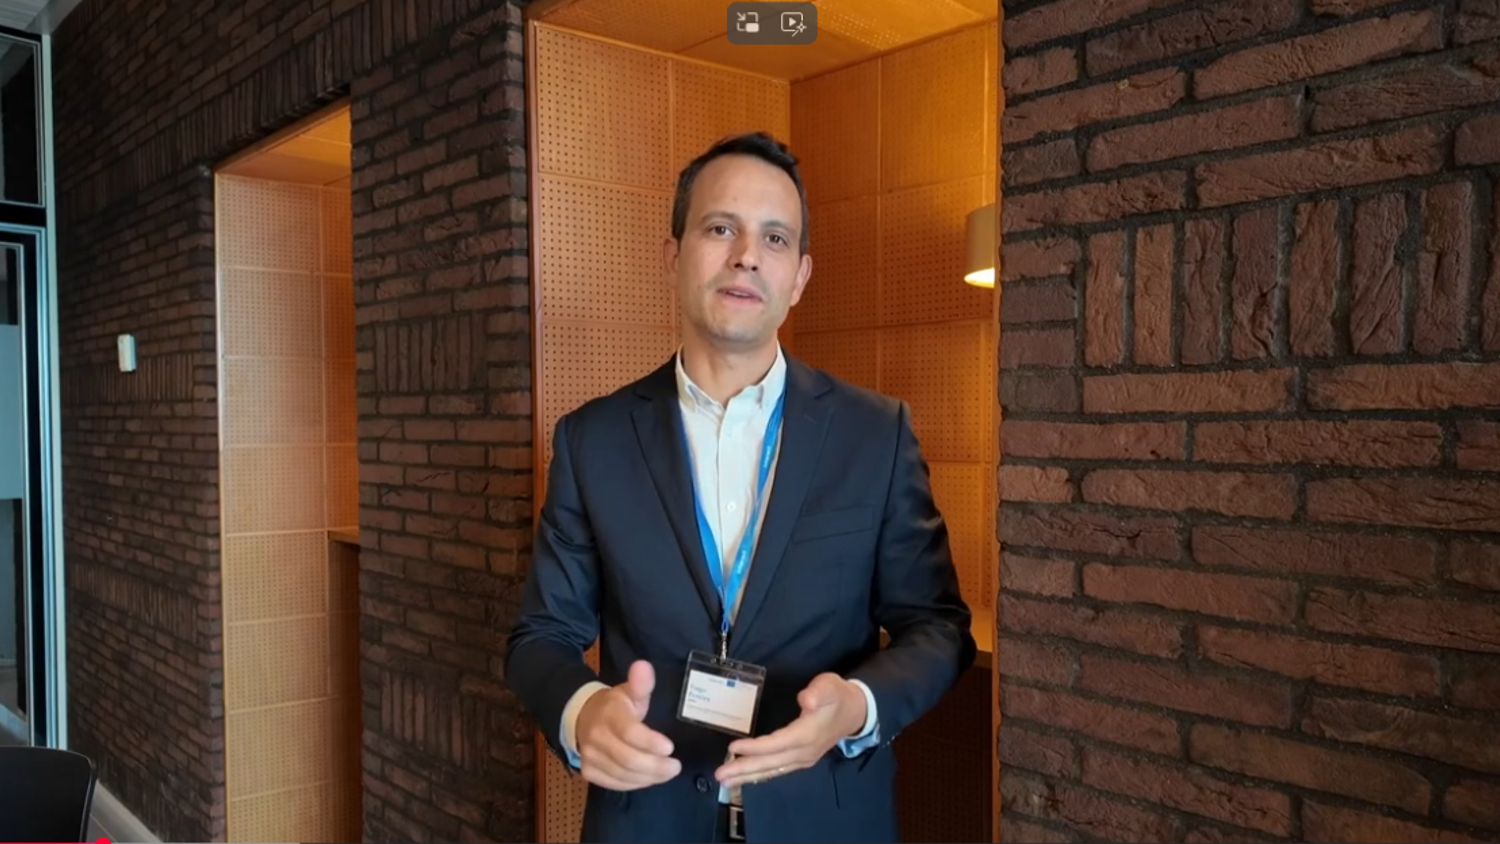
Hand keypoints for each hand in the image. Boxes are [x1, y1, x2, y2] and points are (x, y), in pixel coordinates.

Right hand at [574, 660, 682, 790]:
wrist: (583, 717)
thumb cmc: (615, 706)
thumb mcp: (629, 691)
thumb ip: (640, 683)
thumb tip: (644, 666)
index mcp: (609, 714)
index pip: (629, 732)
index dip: (650, 742)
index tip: (670, 747)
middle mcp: (596, 737)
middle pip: (628, 759)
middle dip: (655, 766)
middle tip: (675, 766)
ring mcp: (590, 756)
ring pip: (623, 775)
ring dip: (649, 777)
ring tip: (666, 772)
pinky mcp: (589, 772)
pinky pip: (615, 784)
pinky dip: (635, 783)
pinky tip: (649, 777)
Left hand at [714, 673, 867, 788]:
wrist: (856, 711)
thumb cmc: (837, 695)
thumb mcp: (830, 686)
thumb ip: (818, 692)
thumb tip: (806, 700)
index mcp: (807, 734)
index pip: (777, 744)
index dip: (755, 748)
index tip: (733, 747)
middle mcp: (804, 752)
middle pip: (770, 763)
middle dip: (744, 769)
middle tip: (720, 775)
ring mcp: (803, 758)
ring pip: (773, 770)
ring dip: (748, 776)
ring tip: (726, 782)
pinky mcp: (802, 759)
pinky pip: (778, 769)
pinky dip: (760, 774)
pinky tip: (747, 777)